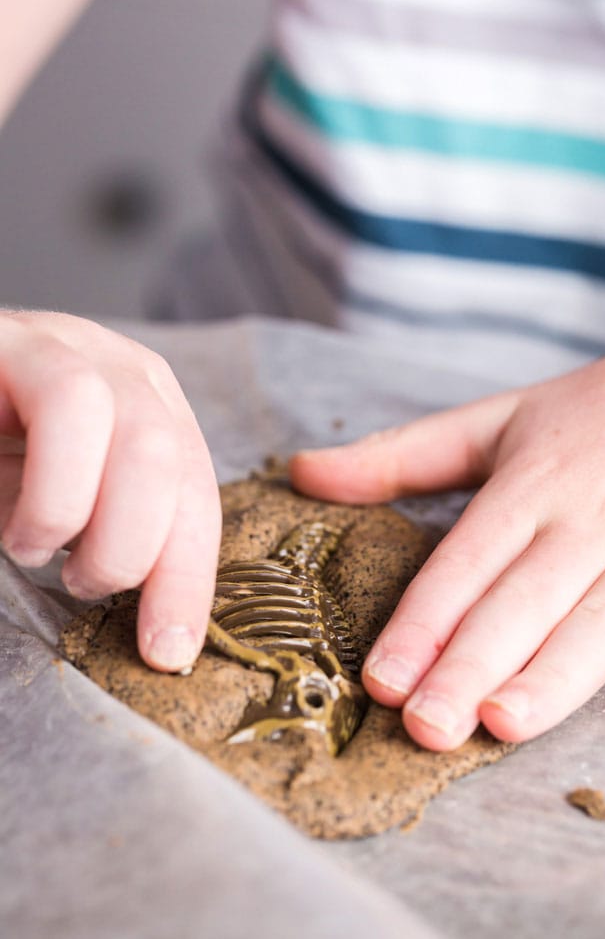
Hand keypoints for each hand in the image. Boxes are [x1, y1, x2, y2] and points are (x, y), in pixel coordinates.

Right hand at [0, 311, 220, 670]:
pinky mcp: (21, 340)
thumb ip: (103, 541)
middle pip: (179, 466)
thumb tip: (159, 631)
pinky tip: (20, 524)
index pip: (197, 497)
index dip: (188, 579)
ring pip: (142, 438)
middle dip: (142, 554)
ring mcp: (78, 347)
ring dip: (98, 521)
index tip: (169, 651)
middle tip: (86, 584)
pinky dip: (54, 487)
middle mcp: (126, 375)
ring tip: (41, 549)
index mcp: (151, 417)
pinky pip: (70, 402)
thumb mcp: (53, 508)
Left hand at [290, 332, 604, 754]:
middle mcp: (592, 518)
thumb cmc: (595, 413)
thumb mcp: (497, 420)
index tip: (380, 680)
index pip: (467, 560)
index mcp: (534, 483)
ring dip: (556, 674)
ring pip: (604, 619)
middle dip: (472, 662)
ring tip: (502, 725)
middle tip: (425, 727)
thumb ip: (401, 454)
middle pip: (526, 598)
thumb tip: (302, 472)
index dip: (423, 622)